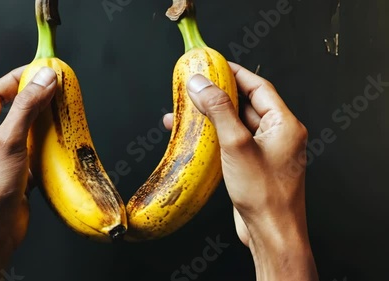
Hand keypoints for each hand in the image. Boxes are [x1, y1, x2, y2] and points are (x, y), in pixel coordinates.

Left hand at [0, 66, 56, 280]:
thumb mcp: (9, 141)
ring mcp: (2, 159)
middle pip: (11, 110)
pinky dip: (46, 145)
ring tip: (61, 112)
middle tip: (55, 89)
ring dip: (42, 122)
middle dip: (32, 99)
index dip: (16, 79)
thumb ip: (27, 107)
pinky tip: (60, 143)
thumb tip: (44, 78)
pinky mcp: (17, 175)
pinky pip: (32, 152)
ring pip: (24, 131)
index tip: (39, 70)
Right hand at [163, 62, 317, 280]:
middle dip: (218, 96)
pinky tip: (193, 138)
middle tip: (195, 86)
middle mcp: (278, 135)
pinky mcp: (253, 167)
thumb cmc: (264, 194)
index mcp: (285, 124)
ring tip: (183, 113)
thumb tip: (200, 83)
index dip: (236, 73)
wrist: (271, 234)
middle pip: (245, 105)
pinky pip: (232, 143)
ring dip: (211, 119)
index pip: (259, 87)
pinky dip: (214, 138)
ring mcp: (265, 152)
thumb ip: (219, 110)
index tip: (214, 64)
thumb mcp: (237, 145)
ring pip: (236, 125)